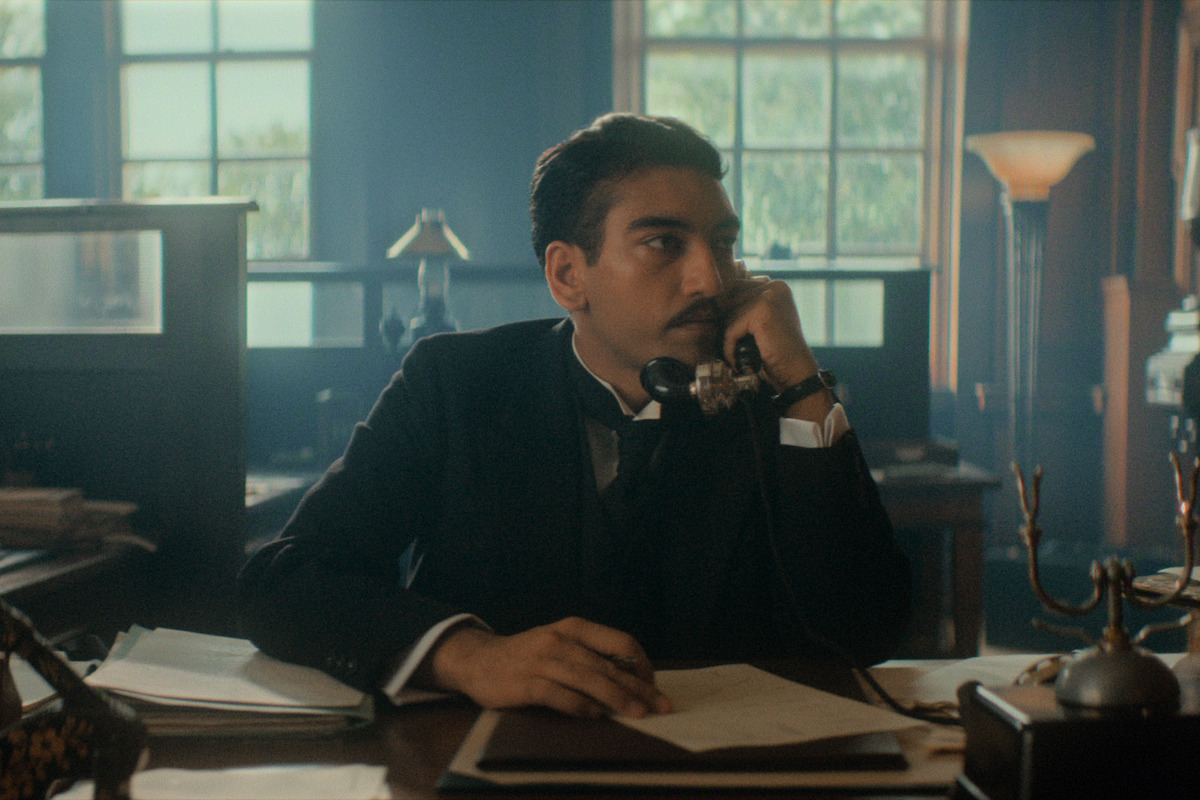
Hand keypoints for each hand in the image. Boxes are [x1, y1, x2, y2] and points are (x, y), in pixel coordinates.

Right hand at [421, 617, 672, 717]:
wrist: (477, 659)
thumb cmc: (529, 655)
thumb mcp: (561, 643)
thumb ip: (590, 656)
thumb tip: (632, 680)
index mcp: (574, 627)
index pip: (620, 642)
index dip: (642, 665)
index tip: (654, 685)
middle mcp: (560, 640)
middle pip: (608, 665)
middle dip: (638, 687)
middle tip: (660, 705)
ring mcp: (541, 661)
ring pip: (588, 679)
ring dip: (616, 698)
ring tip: (637, 714)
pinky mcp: (524, 683)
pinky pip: (558, 695)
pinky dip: (579, 706)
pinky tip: (595, 715)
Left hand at [717, 265, 819, 392]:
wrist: (796, 371)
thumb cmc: (778, 351)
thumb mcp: (765, 321)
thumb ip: (748, 306)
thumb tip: (716, 300)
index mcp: (776, 286)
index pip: (738, 290)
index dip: (730, 313)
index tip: (728, 331)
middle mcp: (774, 286)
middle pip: (731, 301)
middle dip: (728, 325)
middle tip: (731, 345)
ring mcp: (769, 297)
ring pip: (729, 315)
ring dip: (729, 338)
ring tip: (737, 353)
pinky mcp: (762, 312)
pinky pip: (731, 329)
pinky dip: (729, 347)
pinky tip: (735, 359)